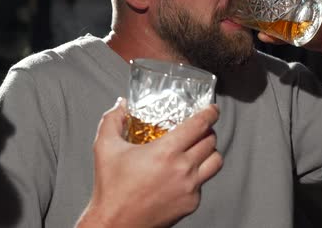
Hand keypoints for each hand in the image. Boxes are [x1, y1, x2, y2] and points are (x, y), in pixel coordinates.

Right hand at [75, 98, 222, 227]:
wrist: (115, 224)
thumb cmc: (111, 188)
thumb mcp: (105, 147)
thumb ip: (113, 120)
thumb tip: (120, 105)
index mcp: (165, 152)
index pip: (200, 125)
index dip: (210, 113)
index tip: (212, 109)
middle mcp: (182, 169)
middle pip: (211, 141)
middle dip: (208, 131)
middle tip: (200, 128)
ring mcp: (189, 188)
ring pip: (216, 162)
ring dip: (210, 151)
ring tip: (198, 149)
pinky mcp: (191, 204)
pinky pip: (204, 182)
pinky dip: (198, 174)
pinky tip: (183, 173)